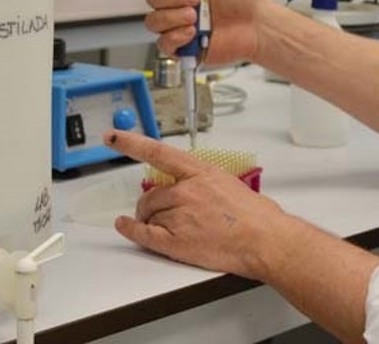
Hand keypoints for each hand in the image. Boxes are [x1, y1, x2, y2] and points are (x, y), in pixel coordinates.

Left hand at [107, 130, 289, 279]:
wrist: (265, 240)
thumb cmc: (254, 215)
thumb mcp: (227, 182)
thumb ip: (202, 181)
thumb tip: (186, 186)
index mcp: (200, 171)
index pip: (158, 152)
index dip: (131, 143)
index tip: (113, 136)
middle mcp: (186, 191)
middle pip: (150, 194)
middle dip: (149, 204)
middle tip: (156, 212)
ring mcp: (180, 216)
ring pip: (148, 214)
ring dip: (149, 219)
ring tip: (167, 227)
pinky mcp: (176, 241)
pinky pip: (143, 234)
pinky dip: (130, 230)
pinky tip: (125, 225)